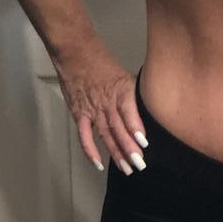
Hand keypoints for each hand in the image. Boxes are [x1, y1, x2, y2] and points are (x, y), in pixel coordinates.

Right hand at [52, 48, 147, 175]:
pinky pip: (84, 135)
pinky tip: (98, 164)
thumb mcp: (124, 75)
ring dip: (116, 153)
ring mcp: (92, 108)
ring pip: (105, 134)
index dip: (136, 128)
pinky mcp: (79, 113)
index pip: (129, 111)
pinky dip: (90, 150)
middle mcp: (107, 101)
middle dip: (130, 148)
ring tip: (127, 169)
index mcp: (121, 90)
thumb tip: (146, 113)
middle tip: (139, 165)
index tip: (144, 144)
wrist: (75, 52)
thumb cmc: (102, 62)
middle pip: (119, 127)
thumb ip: (132, 96)